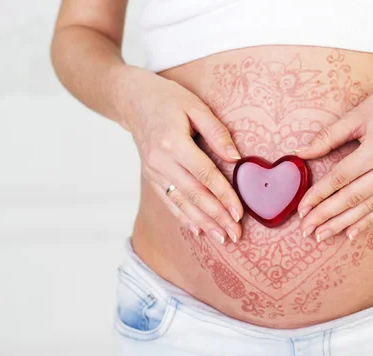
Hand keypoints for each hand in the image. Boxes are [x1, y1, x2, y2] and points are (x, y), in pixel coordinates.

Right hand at [118, 68, 242, 243]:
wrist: (133, 100)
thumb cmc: (169, 99)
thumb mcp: (195, 106)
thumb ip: (217, 132)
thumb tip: (236, 159)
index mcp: (173, 142)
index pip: (205, 175)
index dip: (224, 195)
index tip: (239, 213)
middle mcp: (160, 161)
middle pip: (194, 195)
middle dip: (217, 217)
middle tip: (236, 235)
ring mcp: (153, 172)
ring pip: (181, 203)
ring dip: (203, 223)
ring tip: (222, 238)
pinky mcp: (151, 177)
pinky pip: (169, 201)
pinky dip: (184, 218)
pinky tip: (199, 230)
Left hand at [294, 67, 372, 241]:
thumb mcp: (357, 114)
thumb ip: (327, 137)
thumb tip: (300, 153)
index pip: (340, 178)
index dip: (318, 195)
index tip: (301, 209)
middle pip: (352, 198)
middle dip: (326, 216)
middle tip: (306, 229)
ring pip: (367, 207)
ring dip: (342, 224)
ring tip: (322, 235)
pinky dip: (366, 221)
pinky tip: (350, 233)